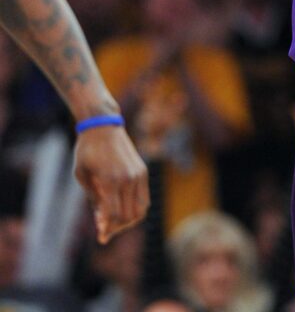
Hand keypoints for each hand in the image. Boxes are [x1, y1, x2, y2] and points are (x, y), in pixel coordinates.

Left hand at [74, 126, 149, 243]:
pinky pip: (144, 198)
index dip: (107, 229)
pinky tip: (122, 208)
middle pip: (128, 216)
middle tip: (104, 230)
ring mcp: (138, 174)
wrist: (103, 125)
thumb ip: (94, 198)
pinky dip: (136, 208)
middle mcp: (128, 178)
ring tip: (114, 220)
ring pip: (141, 210)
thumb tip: (102, 219)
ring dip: (128, 221)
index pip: (113, 215)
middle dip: (116, 228)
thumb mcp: (82, 176)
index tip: (100, 237)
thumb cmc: (87, 150)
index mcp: (110, 181)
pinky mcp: (143, 171)